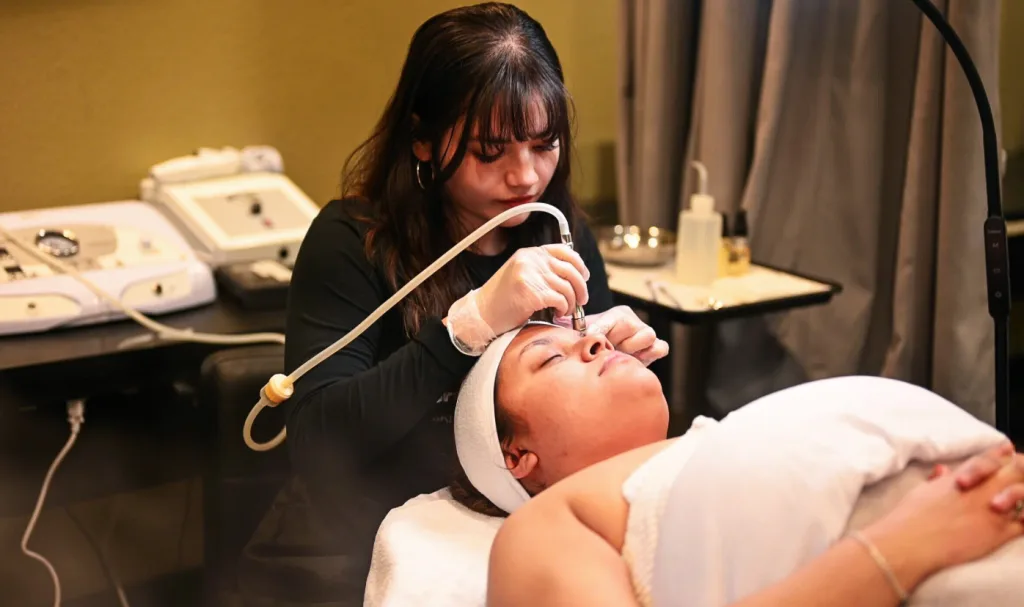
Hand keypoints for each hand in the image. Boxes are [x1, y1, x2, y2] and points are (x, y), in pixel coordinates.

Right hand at [448, 245, 590, 346]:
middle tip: (582, 301)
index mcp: (529, 253)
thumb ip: (542, 269)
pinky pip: (561, 300)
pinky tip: (557, 314)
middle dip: (581, 288)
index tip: (584, 277)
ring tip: (565, 311)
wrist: (481, 314)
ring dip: (572, 303)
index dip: (579, 264)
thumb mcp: (521, 275)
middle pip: (570, 270)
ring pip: (567, 287)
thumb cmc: (503, 300)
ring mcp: (530, 275)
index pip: (564, 251)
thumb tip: (573, 274)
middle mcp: (530, 260)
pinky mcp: (532, 293)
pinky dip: (564, 309)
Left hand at [572, 306, 668, 365]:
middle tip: (605, 349)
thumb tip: (558, 317)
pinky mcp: (656, 348)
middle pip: (630, 325)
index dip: (602, 328)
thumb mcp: (580, 334)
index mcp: (617, 314)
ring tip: (618, 355)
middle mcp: (633, 322)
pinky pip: (660, 347)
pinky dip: (650, 354)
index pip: (612, 318)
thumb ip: (571, 327)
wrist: (607, 359)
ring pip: (647, 335)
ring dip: (631, 348)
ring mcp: (645, 334)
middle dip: (616, 340)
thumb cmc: (592, 345)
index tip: (591, 336)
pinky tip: (633, 361)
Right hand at [866, 445, 1023, 579]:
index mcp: (962, 478)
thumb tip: (942, 471)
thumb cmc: (911, 516)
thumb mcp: (922, 491)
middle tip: (1020, 471)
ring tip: (1022, 496)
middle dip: (1018, 469)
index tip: (1008, 448)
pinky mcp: (998, 533)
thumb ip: (937, 480)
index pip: (988, 459)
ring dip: (1022, 494)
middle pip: (1014, 471)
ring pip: (1022, 495)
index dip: (1001, 453)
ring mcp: (992, 511)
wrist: (913, 541)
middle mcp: (982, 491)